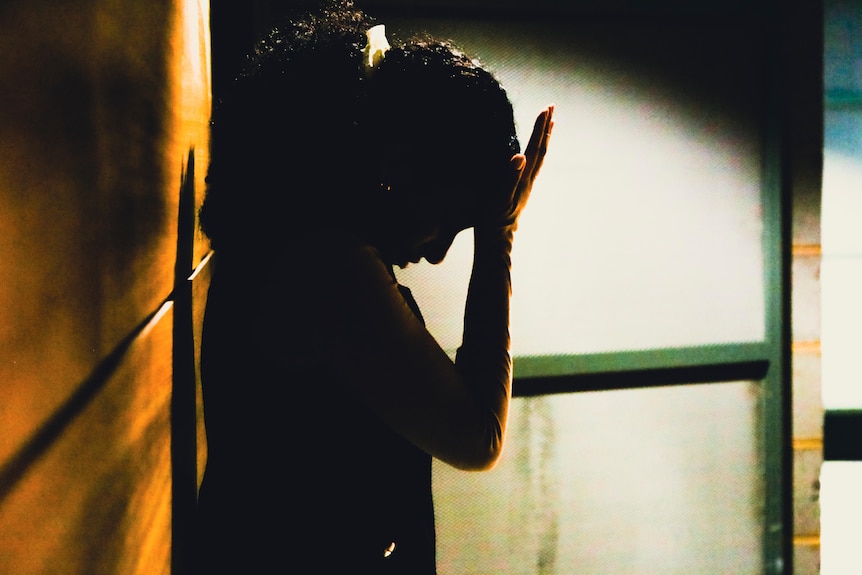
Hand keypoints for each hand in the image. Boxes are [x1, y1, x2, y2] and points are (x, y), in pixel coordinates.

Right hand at [500, 105, 553, 229]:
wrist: (496, 240)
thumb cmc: (493, 220)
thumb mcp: (499, 198)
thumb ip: (509, 177)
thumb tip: (521, 156)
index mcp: (523, 179)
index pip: (534, 148)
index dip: (539, 129)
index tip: (545, 109)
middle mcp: (528, 180)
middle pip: (541, 149)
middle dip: (546, 128)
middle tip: (551, 108)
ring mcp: (525, 186)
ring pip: (539, 157)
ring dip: (544, 138)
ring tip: (548, 124)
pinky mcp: (520, 191)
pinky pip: (533, 165)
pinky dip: (536, 151)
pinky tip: (532, 151)